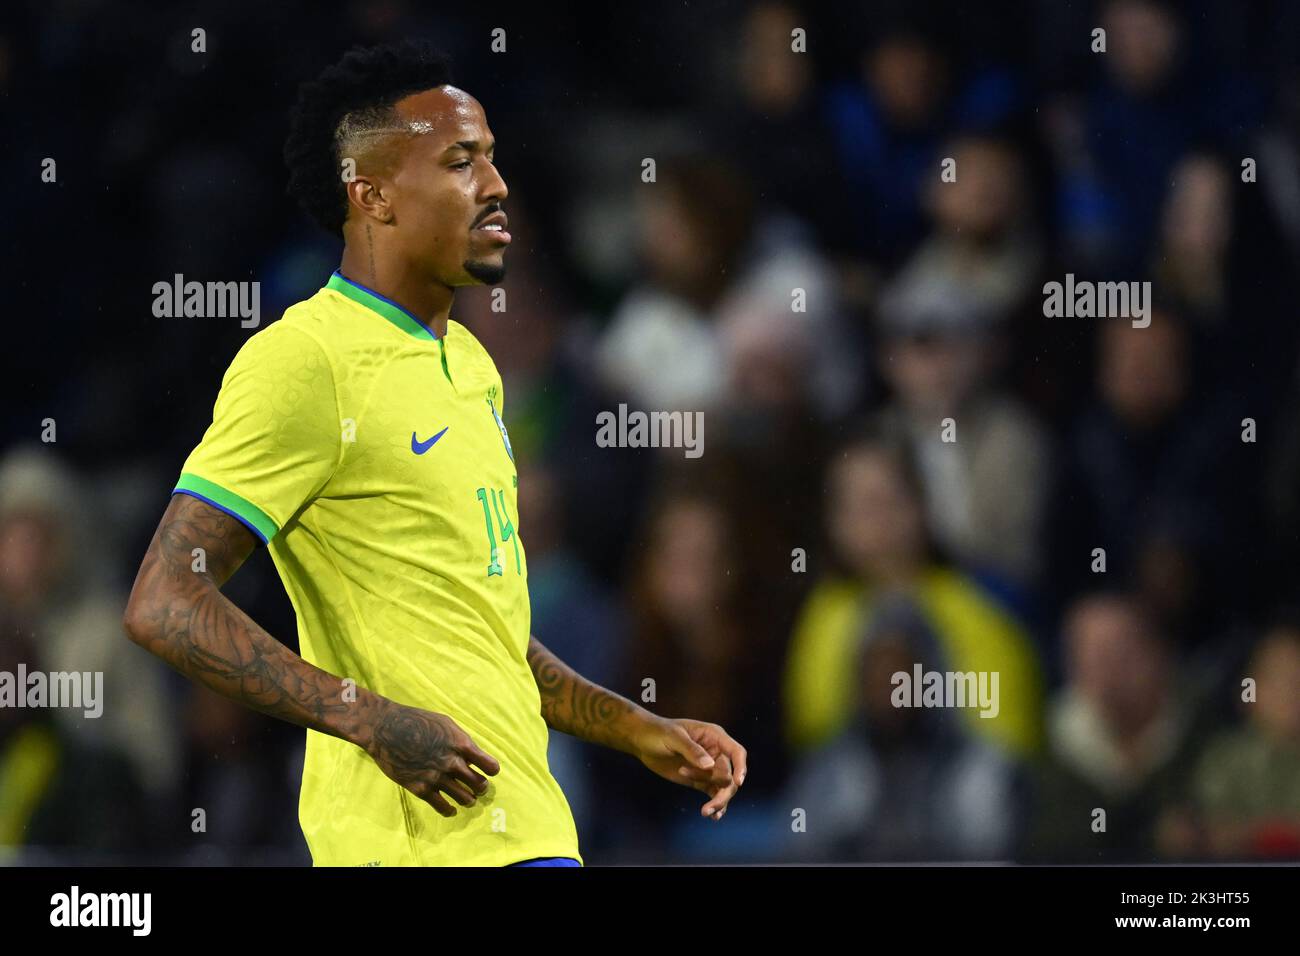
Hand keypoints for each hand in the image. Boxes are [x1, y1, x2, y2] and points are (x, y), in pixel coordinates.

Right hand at [364, 700, 500, 816]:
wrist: (385, 728)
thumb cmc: (417, 721)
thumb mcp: (446, 724)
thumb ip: (462, 741)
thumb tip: (473, 756)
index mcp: (461, 744)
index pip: (490, 766)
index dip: (491, 770)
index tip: (488, 772)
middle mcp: (452, 762)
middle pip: (479, 785)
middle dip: (481, 787)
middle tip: (478, 788)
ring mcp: (436, 777)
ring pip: (465, 798)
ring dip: (469, 800)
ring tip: (467, 799)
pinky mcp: (421, 789)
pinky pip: (443, 807)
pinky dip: (450, 810)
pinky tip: (451, 809)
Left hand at [629, 715, 747, 819]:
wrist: (643, 741)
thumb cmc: (658, 732)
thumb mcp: (673, 737)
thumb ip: (691, 750)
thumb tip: (709, 765)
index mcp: (714, 736)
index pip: (736, 752)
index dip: (741, 767)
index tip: (737, 783)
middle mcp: (715, 752)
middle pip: (730, 775)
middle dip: (722, 791)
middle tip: (709, 806)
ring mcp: (708, 768)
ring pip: (723, 787)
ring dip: (719, 801)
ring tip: (706, 813)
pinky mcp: (700, 780)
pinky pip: (713, 793)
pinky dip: (715, 804)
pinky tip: (713, 816)